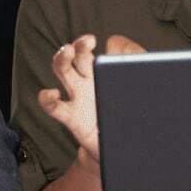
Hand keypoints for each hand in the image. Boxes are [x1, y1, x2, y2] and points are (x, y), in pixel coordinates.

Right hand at [36, 34, 145, 163]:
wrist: (127, 148)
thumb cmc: (133, 116)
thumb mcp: (143, 87)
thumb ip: (140, 66)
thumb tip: (129, 50)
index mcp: (106, 72)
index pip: (99, 50)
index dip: (100, 43)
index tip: (100, 41)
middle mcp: (89, 81)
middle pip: (79, 55)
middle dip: (80, 45)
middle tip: (88, 41)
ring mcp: (79, 97)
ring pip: (64, 71)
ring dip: (62, 59)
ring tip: (68, 52)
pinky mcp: (72, 117)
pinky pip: (54, 107)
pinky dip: (48, 98)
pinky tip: (52, 93)